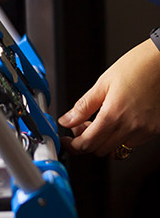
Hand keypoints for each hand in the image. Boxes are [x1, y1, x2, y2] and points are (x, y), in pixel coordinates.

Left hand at [58, 39, 159, 156]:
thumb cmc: (136, 66)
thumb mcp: (103, 83)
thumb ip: (83, 106)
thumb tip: (66, 120)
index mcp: (114, 114)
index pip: (88, 144)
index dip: (73, 146)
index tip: (67, 141)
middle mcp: (131, 127)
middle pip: (101, 151)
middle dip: (86, 141)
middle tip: (81, 125)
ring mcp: (145, 131)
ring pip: (116, 150)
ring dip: (104, 141)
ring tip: (100, 120)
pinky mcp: (155, 130)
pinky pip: (132, 143)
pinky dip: (120, 138)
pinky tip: (118, 120)